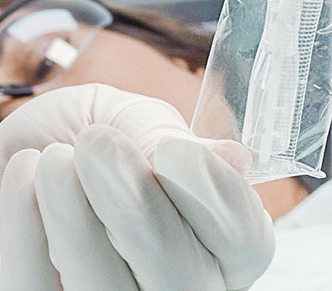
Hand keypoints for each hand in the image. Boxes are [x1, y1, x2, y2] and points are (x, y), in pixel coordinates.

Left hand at [0, 84, 274, 289]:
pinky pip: (37, 289)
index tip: (172, 150)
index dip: (216, 194)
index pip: (245, 238)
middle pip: (181, 274)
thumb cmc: (91, 132)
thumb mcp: (132, 116)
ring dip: (76, 213)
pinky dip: (27, 226)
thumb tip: (235, 159)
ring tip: (55, 156)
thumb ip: (170, 135)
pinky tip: (28, 172)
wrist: (31, 147)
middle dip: (136, 202)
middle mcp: (178, 285)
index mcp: (216, 236)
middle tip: (97, 143)